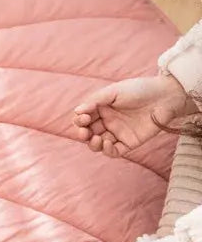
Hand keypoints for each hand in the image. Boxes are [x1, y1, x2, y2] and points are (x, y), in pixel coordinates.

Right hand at [73, 76, 195, 156]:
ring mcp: (117, 133)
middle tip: (85, 132)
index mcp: (101, 109)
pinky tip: (107, 144)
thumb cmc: (139, 90)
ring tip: (96, 140)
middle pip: (88, 133)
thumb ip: (94, 101)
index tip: (83, 118)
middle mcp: (107, 122)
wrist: (165, 97)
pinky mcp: (129, 143)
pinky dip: (107, 151)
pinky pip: (114, 152)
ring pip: (98, 145)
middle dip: (83, 134)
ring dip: (93, 145)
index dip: (79, 121)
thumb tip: (76, 111)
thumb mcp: (113, 91)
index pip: (83, 119)